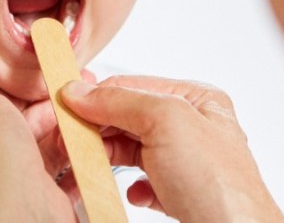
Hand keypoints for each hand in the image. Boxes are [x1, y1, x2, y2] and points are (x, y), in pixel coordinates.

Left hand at [0, 30, 75, 221]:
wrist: (19, 215)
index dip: (16, 81)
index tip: (41, 64)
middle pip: (23, 118)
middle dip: (52, 100)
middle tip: (77, 81)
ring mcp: (16, 177)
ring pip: (47, 140)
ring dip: (70, 123)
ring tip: (91, 105)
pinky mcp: (44, 193)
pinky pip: (66, 167)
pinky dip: (81, 152)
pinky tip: (93, 137)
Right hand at [62, 76, 283, 221]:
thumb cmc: (218, 185)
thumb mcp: (166, 121)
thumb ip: (120, 101)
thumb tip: (79, 91)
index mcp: (197, 101)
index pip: (133, 86)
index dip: (97, 95)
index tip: (65, 105)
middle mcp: (194, 129)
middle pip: (130, 118)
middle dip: (99, 128)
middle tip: (69, 139)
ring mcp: (188, 165)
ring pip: (134, 151)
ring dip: (108, 157)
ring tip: (88, 164)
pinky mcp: (182, 197)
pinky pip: (145, 183)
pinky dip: (131, 186)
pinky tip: (131, 192)